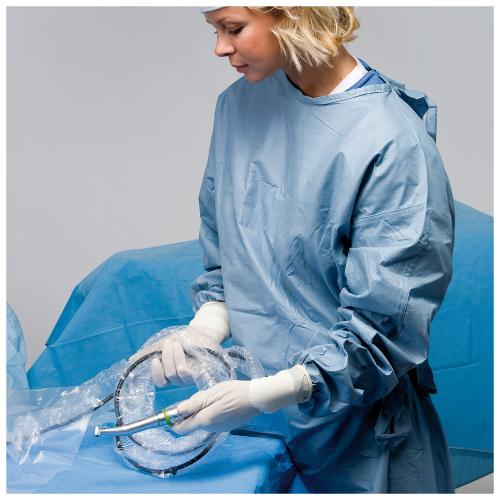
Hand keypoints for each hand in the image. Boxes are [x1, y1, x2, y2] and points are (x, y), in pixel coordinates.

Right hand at [128, 326, 221, 386]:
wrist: (201, 331)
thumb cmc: (184, 338)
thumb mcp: (164, 343)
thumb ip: (150, 352)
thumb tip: (130, 360)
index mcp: (170, 372)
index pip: (160, 381)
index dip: (156, 373)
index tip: (155, 359)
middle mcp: (179, 378)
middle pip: (168, 376)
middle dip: (166, 358)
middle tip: (169, 343)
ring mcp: (190, 377)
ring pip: (176, 374)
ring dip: (175, 357)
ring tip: (177, 343)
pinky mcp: (200, 374)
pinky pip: (188, 374)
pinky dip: (183, 365)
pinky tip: (182, 358)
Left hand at [171, 365, 312, 433]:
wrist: (257, 398)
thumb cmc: (234, 392)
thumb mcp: (213, 393)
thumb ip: (195, 403)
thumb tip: (178, 411)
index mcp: (206, 420)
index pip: (181, 428)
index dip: (172, 422)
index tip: (169, 412)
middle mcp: (211, 428)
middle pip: (192, 424)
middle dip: (189, 412)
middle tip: (198, 396)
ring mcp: (220, 429)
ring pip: (202, 422)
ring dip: (200, 412)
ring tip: (211, 396)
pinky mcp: (227, 426)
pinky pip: (211, 421)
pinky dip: (209, 413)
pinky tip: (219, 402)